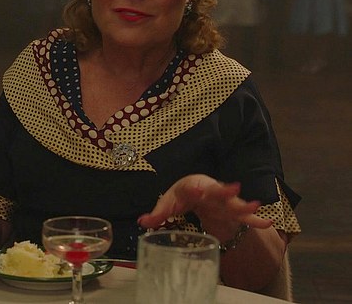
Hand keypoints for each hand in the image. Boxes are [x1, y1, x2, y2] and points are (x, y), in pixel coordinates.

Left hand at [137, 174, 272, 237]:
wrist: (198, 191)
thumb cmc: (181, 196)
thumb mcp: (168, 204)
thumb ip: (157, 214)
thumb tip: (142, 222)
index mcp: (192, 186)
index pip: (192, 187)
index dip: (194, 189)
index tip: (196, 189)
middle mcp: (210, 191)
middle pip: (218, 191)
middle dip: (225, 190)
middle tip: (234, 187)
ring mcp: (223, 202)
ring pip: (234, 204)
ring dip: (245, 205)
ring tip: (256, 205)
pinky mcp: (232, 212)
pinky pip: (245, 217)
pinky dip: (256, 220)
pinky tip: (267, 223)